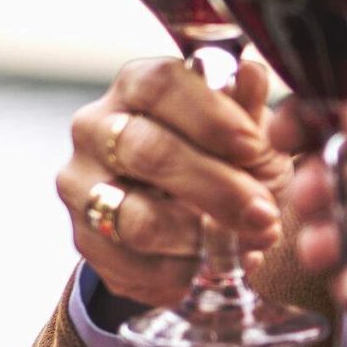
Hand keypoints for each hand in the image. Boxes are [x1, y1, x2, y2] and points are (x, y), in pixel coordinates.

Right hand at [57, 55, 286, 305]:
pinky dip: (181, 273)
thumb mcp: (247, 130)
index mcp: (136, 86)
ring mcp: (81, 185)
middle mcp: (96, 128)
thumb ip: (248, 108)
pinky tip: (215, 267)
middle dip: (216, 189)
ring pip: (135, 218)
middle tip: (264, 214)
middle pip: (146, 152)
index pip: (160, 85)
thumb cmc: (226, 157)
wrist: (193, 213)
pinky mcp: (83, 238)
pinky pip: (130, 265)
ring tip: (249, 244)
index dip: (209, 117)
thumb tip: (251, 73)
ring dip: (201, 239)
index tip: (254, 148)